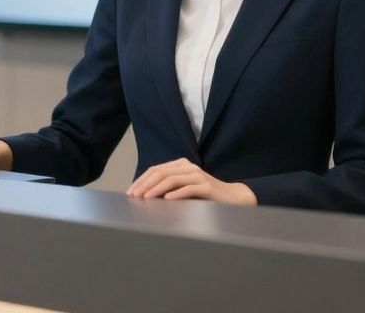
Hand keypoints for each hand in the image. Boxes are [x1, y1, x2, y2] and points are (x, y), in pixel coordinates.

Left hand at [125, 158, 256, 203]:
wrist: (233, 197)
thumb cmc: (205, 195)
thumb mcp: (184, 188)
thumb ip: (169, 188)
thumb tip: (144, 195)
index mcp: (181, 165)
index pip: (156, 170)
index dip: (141, 180)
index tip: (131, 192)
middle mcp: (189, 167)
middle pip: (161, 173)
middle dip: (145, 185)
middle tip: (134, 196)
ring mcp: (198, 176)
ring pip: (172, 179)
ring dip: (156, 189)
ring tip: (146, 198)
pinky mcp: (207, 187)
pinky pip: (189, 189)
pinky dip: (177, 194)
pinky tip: (167, 199)